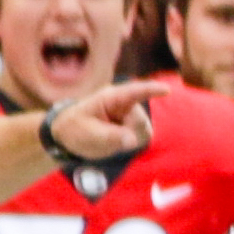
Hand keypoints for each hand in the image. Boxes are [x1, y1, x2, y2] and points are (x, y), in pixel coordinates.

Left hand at [46, 79, 163, 161]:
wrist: (68, 134)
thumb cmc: (74, 128)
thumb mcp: (87, 134)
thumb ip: (110, 137)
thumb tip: (133, 141)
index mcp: (111, 98)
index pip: (134, 92)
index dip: (151, 90)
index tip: (166, 90)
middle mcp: (124, 104)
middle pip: (140, 121)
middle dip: (130, 133)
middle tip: (109, 139)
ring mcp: (129, 115)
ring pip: (143, 131)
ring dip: (130, 140)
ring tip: (108, 139)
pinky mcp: (132, 126)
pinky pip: (140, 138)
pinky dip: (129, 143)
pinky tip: (115, 141)